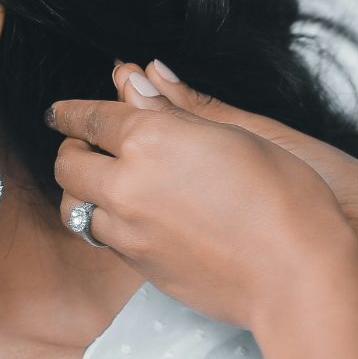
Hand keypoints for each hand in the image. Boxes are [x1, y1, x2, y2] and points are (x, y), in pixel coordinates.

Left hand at [47, 61, 357, 327]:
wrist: (298, 279)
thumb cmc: (287, 199)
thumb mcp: (240, 136)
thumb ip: (178, 110)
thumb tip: (137, 79)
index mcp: (151, 140)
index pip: (91, 118)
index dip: (71, 111)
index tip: (59, 112)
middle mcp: (128, 185)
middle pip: (68, 163)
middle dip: (72, 149)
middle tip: (89, 145)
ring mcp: (129, 231)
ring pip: (75, 206)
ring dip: (82, 190)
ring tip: (105, 183)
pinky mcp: (139, 266)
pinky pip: (102, 237)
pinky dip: (104, 221)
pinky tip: (131, 217)